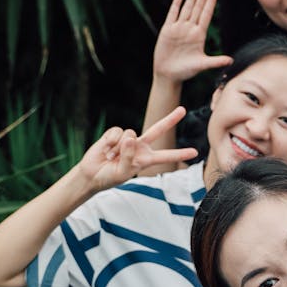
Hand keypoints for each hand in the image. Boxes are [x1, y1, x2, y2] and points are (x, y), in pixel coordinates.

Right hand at [78, 110, 196, 189]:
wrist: (92, 174)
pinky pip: (117, 132)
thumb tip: (130, 138)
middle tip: (183, 110)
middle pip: (158, 130)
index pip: (166, 155)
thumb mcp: (122, 172)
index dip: (179, 153)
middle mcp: (139, 146)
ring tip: (111, 157)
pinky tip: (106, 150)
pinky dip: (110, 142)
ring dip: (119, 148)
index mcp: (146, 159)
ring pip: (130, 134)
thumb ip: (129, 157)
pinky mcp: (114, 134)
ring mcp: (127, 138)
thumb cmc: (110, 177)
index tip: (195, 152)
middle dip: (170, 119)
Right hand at [153, 0, 232, 83]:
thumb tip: (231, 62)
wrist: (169, 75)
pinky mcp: (167, 30)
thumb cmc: (186, 72)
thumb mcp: (202, 65)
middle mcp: (190, 29)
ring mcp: (178, 28)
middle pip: (197, 8)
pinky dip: (176, 5)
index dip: (210, 3)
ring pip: (186, 9)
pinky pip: (172, 15)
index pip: (206, 15)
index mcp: (199, 35)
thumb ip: (216, 62)